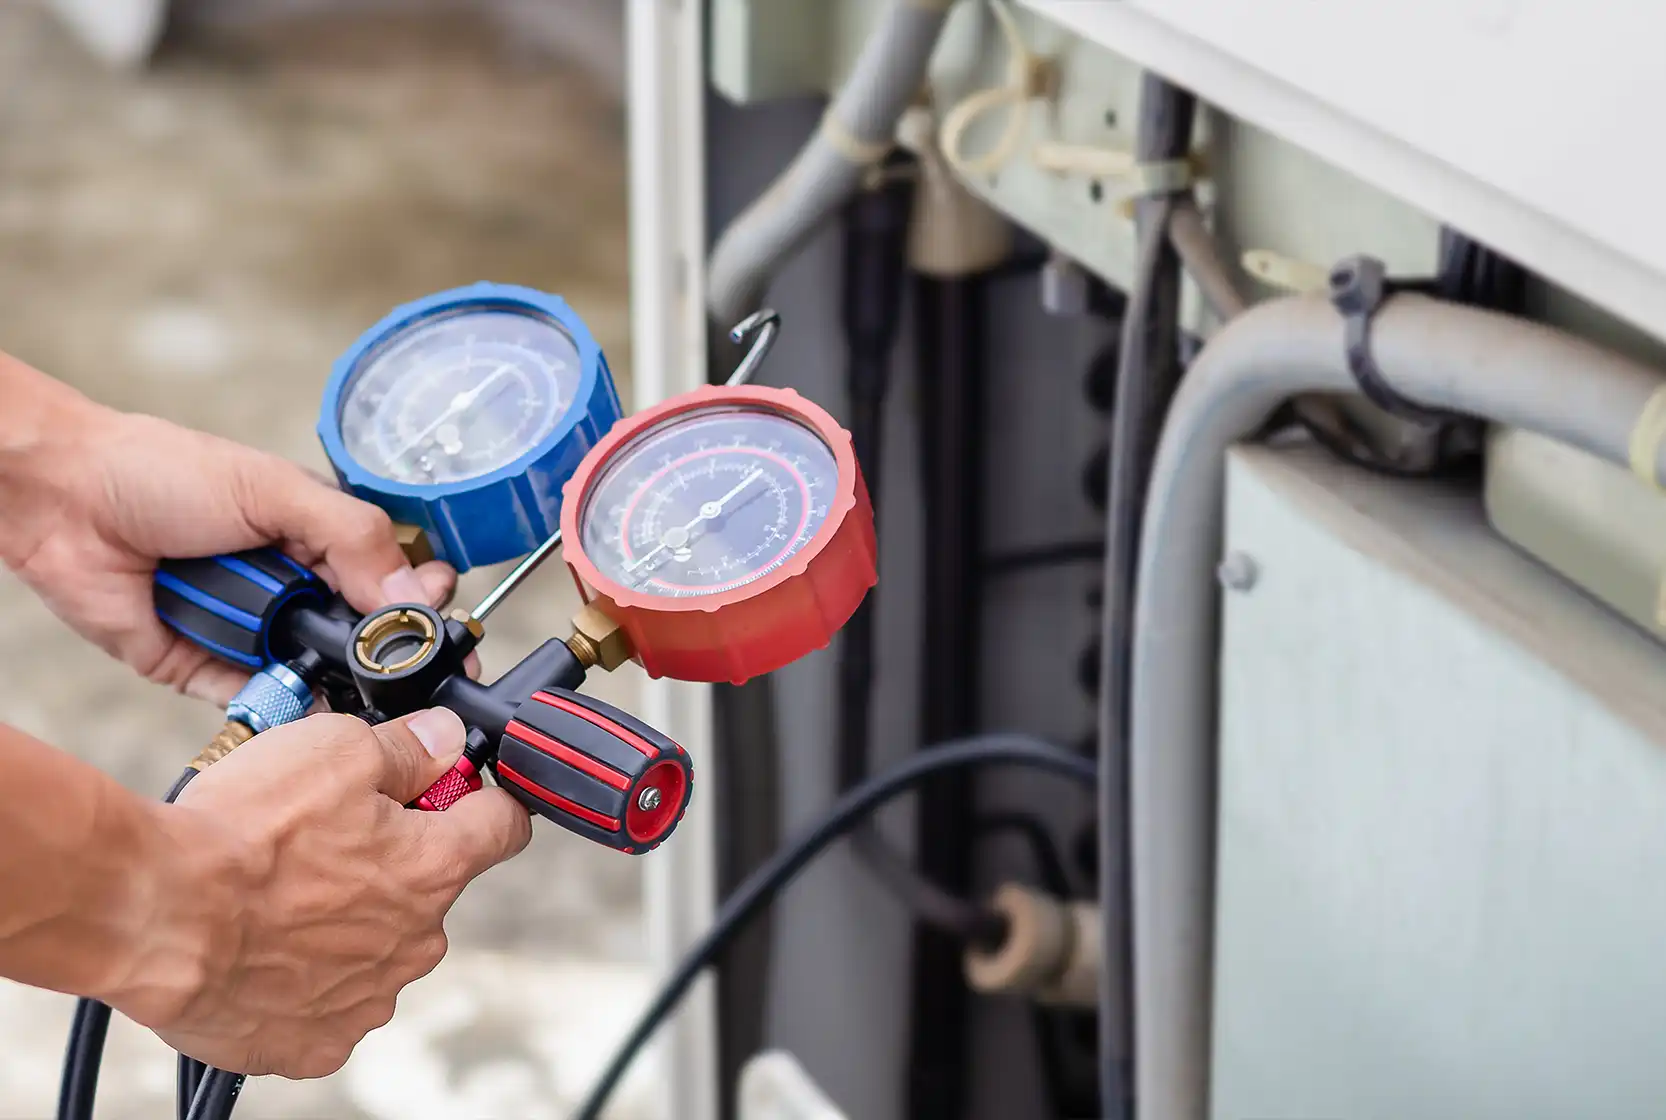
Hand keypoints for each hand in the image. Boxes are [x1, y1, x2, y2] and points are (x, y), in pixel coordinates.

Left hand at [0, 361, 455, 703]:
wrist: (62, 500)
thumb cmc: (162, 472)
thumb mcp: (275, 490)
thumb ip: (352, 537)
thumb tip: (417, 592)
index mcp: (322, 539)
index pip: (395, 580)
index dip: (423, 606)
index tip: (446, 629)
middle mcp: (294, 589)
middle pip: (365, 638)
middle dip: (387, 656)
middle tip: (411, 670)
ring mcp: (254, 633)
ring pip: (319, 676)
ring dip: (337, 684)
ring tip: (362, 691)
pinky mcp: (207, 670)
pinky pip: (259, 702)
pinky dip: (282, 708)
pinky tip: (308, 711)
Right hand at [109, 708, 531, 1077]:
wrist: (156, 916)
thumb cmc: (243, 834)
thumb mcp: (337, 749)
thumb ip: (407, 747)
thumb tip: (446, 738)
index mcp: (435, 867)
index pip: (504, 826)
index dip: (481, 799)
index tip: (455, 790)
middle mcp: (417, 940)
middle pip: (429, 886)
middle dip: (392, 859)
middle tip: (325, 837)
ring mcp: (369, 998)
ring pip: (377, 945)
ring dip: (344, 920)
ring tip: (277, 894)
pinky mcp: (316, 1043)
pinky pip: (328, 1003)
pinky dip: (303, 978)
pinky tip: (262, 948)